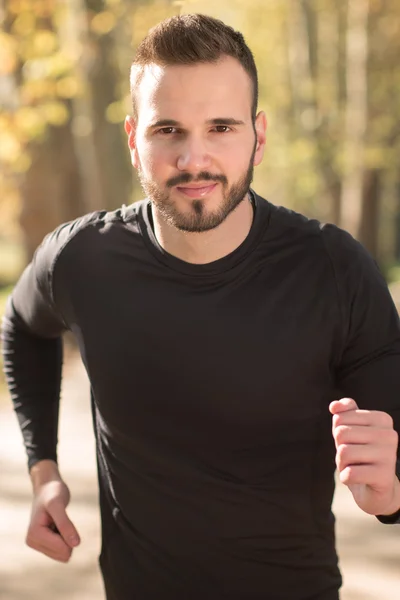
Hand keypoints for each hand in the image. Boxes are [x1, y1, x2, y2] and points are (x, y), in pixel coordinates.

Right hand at [26, 479, 80, 561]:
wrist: (47, 487)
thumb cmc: (52, 493)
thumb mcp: (58, 504)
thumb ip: (65, 524)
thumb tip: (75, 544)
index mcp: (33, 535)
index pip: (62, 549)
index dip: (70, 534)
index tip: (62, 517)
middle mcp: (32, 542)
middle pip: (63, 554)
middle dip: (67, 536)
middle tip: (61, 518)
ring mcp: (37, 544)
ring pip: (63, 554)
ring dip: (66, 536)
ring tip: (57, 521)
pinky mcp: (43, 543)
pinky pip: (62, 550)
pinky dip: (64, 536)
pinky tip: (56, 524)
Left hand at [330, 397, 399, 515]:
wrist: (376, 489)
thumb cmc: (360, 454)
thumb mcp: (350, 430)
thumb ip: (343, 412)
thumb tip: (334, 406)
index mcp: (382, 419)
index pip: (340, 418)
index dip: (339, 434)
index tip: (354, 443)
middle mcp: (389, 434)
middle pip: (341, 433)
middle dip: (340, 448)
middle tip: (354, 458)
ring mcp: (390, 455)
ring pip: (343, 452)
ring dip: (342, 464)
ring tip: (356, 467)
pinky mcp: (384, 476)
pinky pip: (349, 473)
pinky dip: (346, 478)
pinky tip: (358, 480)